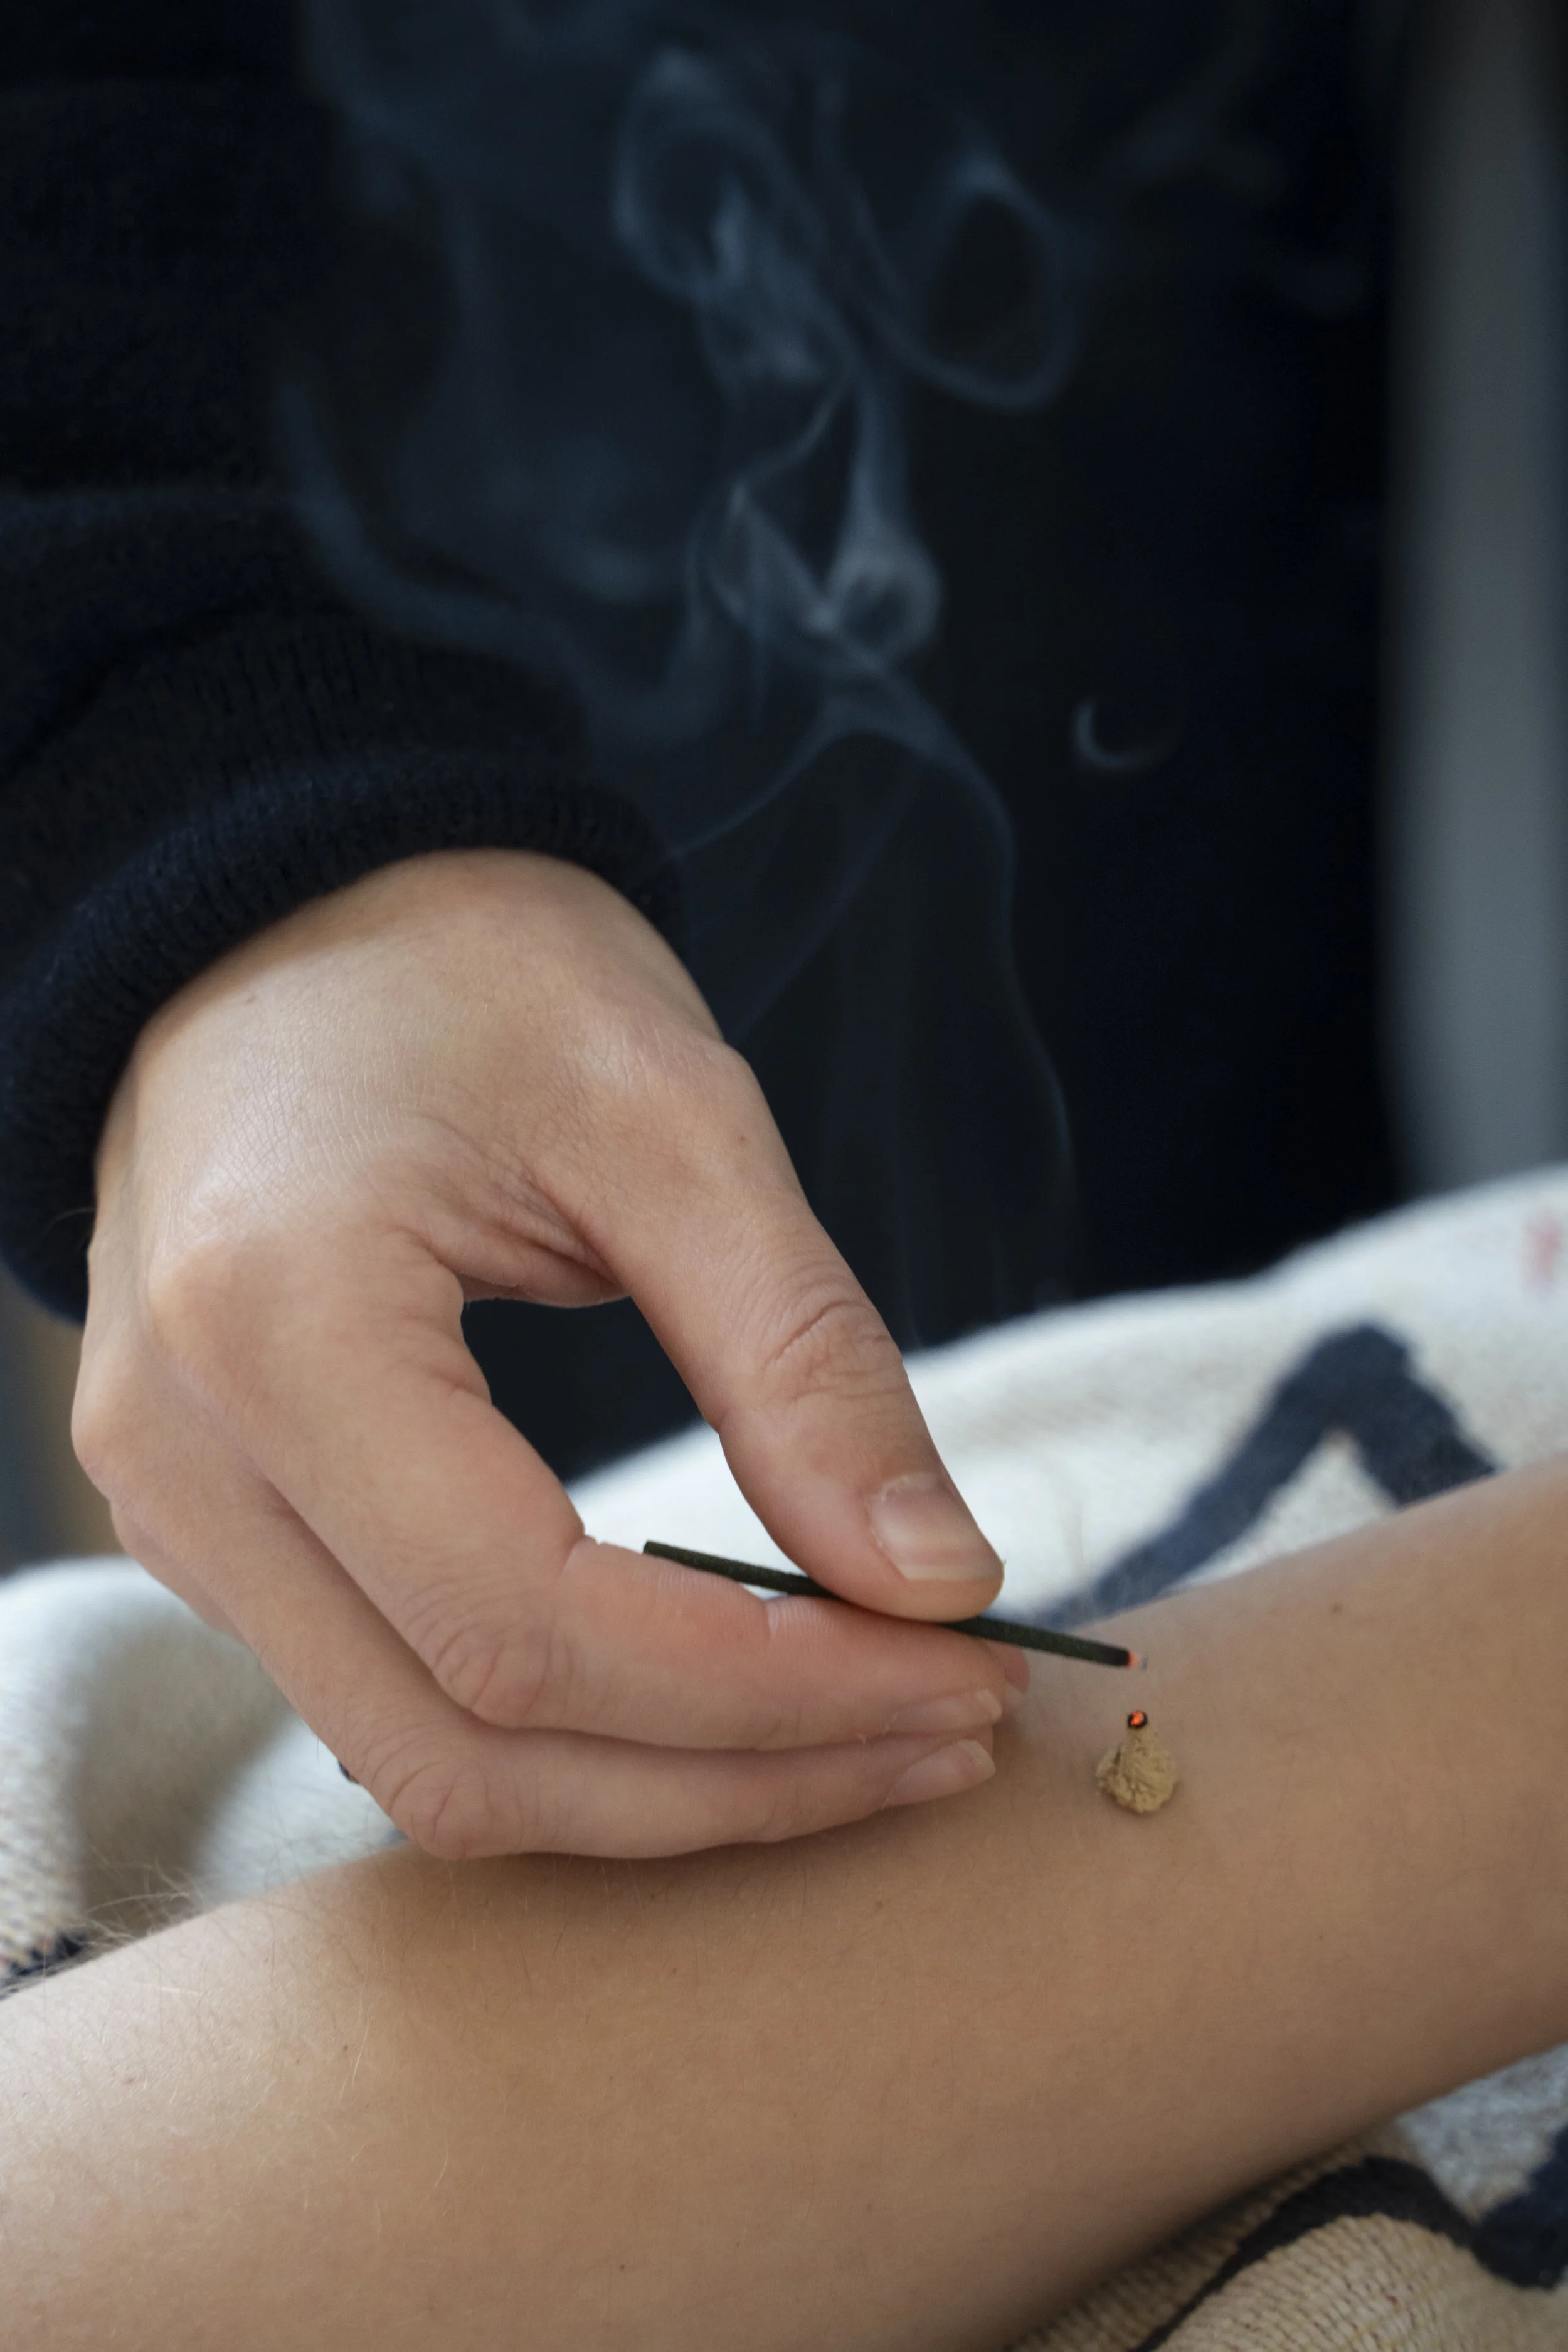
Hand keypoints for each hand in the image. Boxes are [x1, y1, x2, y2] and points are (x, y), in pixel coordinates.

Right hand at [76, 850, 1020, 1857]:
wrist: (291, 911)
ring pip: (433, 1765)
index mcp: (278, 1326)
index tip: (966, 1671)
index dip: (772, 1689)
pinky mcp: (218, 1527)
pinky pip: (401, 1701)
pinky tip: (730, 1687)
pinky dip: (581, 1732)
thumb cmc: (472, 970)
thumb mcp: (673, 1116)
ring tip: (871, 1723)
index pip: (532, 1625)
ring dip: (667, 1786)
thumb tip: (942, 1582)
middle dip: (738, 1778)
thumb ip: (801, 1355)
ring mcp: (179, 1511)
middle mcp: (185, 1458)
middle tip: (950, 1726)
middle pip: (474, 1749)